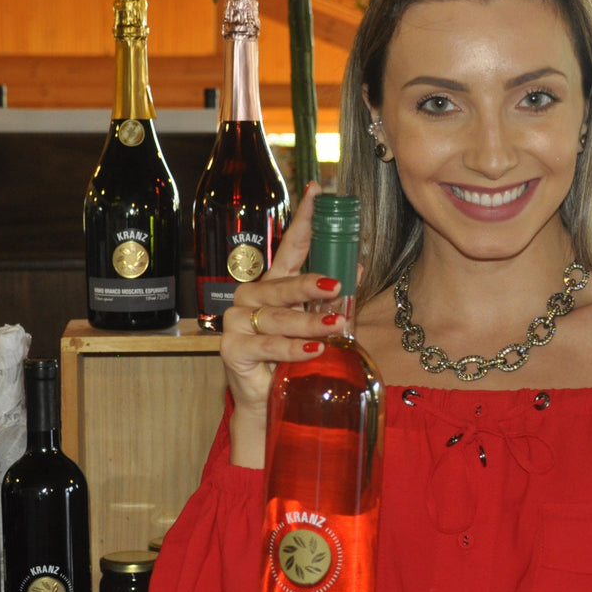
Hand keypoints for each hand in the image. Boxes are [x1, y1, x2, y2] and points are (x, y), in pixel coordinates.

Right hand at [219, 182, 346, 467]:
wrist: (267, 401)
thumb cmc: (292, 358)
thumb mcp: (318, 323)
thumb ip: (334, 296)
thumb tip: (359, 263)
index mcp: (273, 285)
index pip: (289, 246)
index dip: (303, 219)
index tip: (317, 190)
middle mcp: (251, 298)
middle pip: (282, 285)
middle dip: (311, 285)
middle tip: (337, 284)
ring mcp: (237, 322)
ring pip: (277, 318)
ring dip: (309, 322)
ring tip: (336, 326)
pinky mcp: (232, 349)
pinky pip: (267, 346)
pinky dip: (293, 348)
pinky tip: (315, 348)